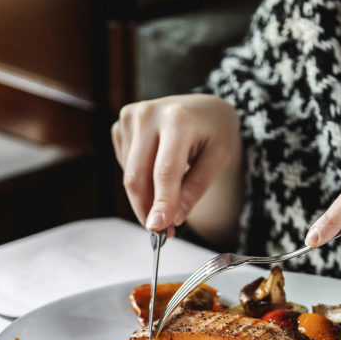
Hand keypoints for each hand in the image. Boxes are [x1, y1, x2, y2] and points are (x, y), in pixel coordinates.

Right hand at [111, 94, 240, 233]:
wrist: (203, 108)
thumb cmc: (214, 132)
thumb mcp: (219, 158)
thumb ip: (195, 188)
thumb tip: (172, 219)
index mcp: (178, 118)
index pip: (165, 170)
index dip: (161, 202)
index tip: (159, 229)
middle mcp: (148, 114)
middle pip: (138, 177)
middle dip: (147, 209)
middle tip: (163, 231)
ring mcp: (130, 117)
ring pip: (129, 175)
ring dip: (146, 196)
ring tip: (170, 193)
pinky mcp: (121, 124)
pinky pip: (125, 166)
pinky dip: (140, 178)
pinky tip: (157, 167)